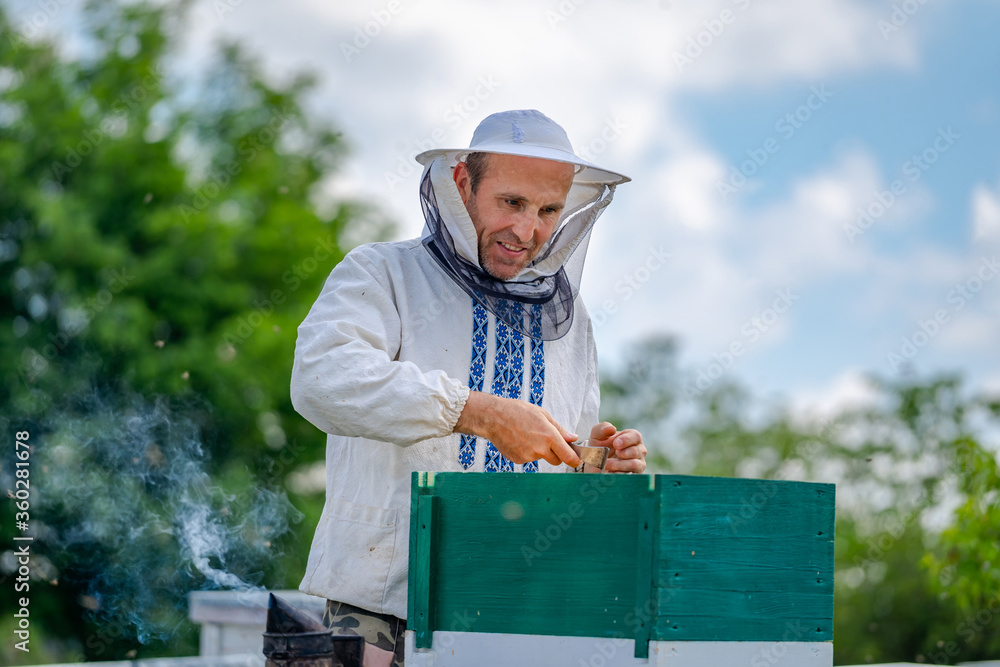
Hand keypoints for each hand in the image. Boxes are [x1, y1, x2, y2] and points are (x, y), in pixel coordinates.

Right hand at [454, 392, 581, 466]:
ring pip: (540, 458)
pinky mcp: (518, 460)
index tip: (576, 461)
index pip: (568, 456)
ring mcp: (528, 456)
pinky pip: (528, 459)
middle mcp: (540, 449)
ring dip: (538, 451)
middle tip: (547, 441)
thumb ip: (559, 429)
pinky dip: (526, 452)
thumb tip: (573, 438)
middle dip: (555, 454)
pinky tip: (519, 440)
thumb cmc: (518, 412)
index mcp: (549, 437)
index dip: (574, 460)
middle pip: (556, 461)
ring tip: (527, 435)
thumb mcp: (542, 414)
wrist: (493, 417)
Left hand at [588, 422, 645, 473]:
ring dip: (618, 465)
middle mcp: (639, 450)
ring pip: (634, 464)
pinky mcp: (635, 475)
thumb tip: (611, 428)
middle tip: (608, 455)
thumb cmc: (599, 446)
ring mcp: (638, 463)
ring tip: (606, 464)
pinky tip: (609, 472)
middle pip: (635, 451)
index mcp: (632, 437)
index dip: (626, 440)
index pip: (636, 436)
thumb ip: (603, 428)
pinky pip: (630, 475)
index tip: (615, 444)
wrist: (595, 463)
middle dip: (621, 454)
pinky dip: (618, 474)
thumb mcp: (597, 435)